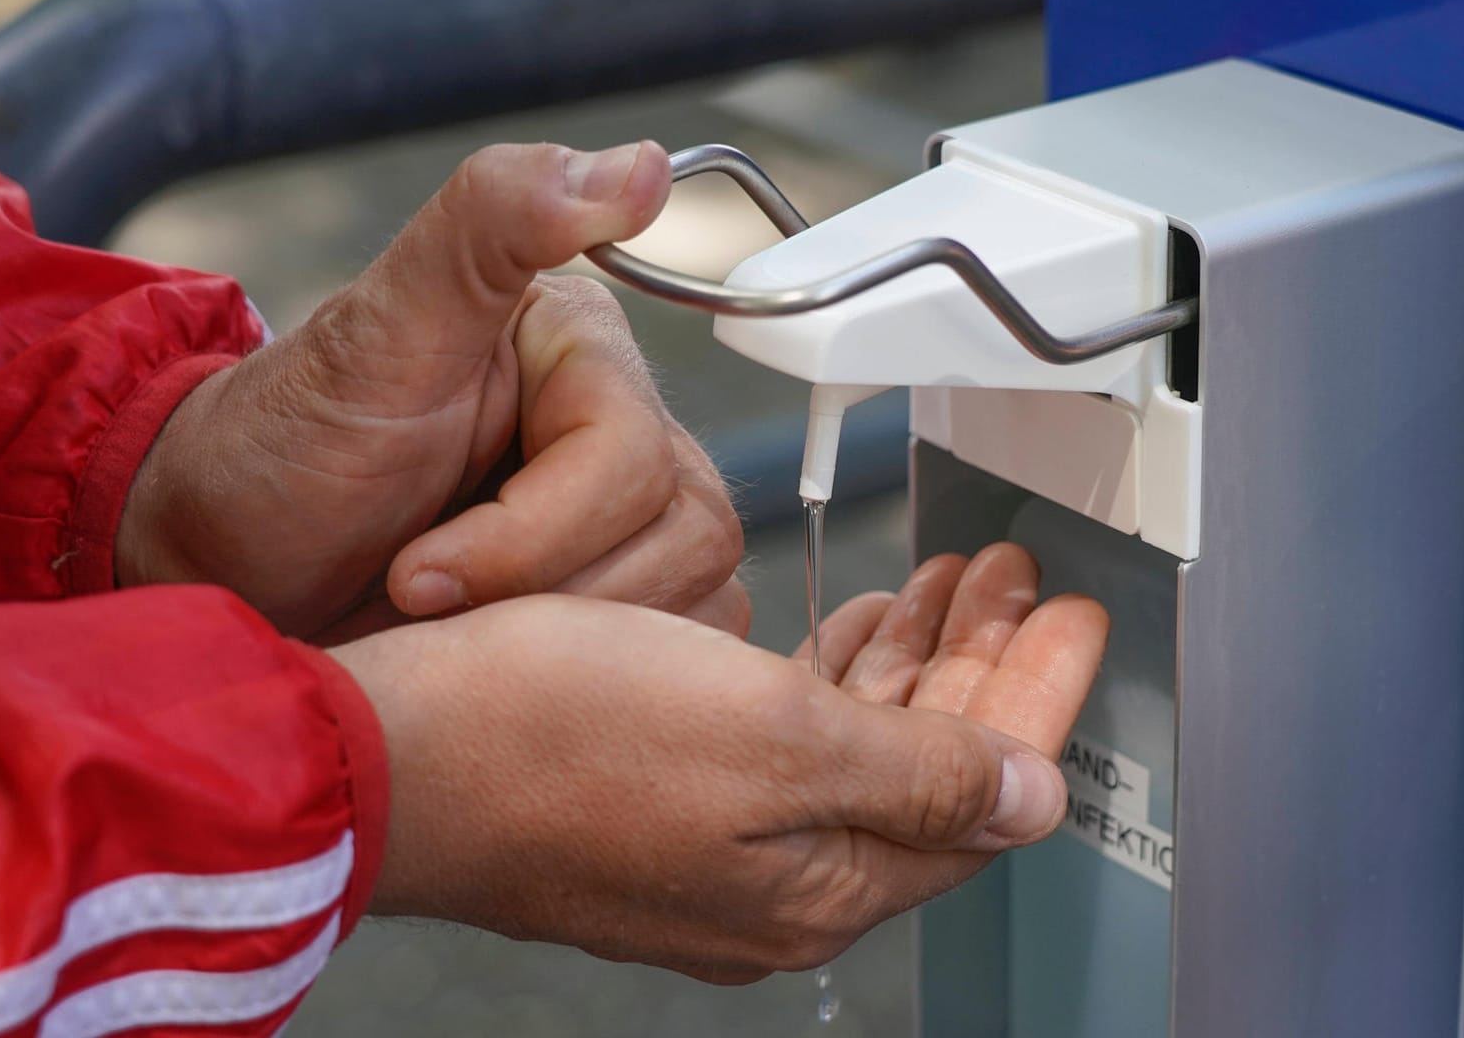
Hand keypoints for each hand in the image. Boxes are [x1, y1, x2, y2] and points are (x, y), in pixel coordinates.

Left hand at [115, 142, 745, 639]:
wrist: (241, 564)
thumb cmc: (290, 450)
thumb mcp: (375, 333)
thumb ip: (491, 226)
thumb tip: (640, 164)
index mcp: (588, 353)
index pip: (632, 460)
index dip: (527, 535)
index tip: (412, 572)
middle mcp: (639, 432)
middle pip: (682, 536)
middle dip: (537, 592)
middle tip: (423, 603)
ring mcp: (647, 525)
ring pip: (694, 599)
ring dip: (559, 643)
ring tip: (456, 631)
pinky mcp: (639, 598)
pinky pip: (682, 647)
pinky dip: (597, 674)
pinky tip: (510, 660)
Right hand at [331, 543, 1106, 981]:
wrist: (388, 746)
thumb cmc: (555, 734)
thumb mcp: (771, 740)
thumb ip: (920, 776)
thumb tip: (1030, 804)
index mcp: (818, 882)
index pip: (982, 795)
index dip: (1039, 697)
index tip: (1075, 616)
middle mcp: (774, 880)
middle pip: (926, 768)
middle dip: (982, 664)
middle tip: (1015, 579)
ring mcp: (715, 840)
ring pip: (858, 747)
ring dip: (910, 661)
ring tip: (949, 584)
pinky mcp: (662, 795)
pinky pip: (786, 738)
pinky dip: (833, 677)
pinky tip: (849, 630)